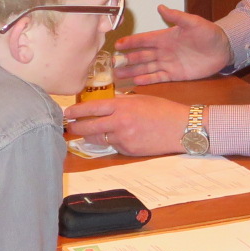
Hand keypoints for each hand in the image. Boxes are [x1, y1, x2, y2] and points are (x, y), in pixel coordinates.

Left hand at [63, 95, 188, 155]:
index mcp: (122, 106)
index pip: (91, 108)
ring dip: (92, 136)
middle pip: (89, 127)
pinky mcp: (129, 151)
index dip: (76, 111)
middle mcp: (120, 122)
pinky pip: (114, 146)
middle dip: (76, 128)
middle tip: (70, 127)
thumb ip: (120, 102)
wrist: (181, 128)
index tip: (67, 112)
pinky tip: (118, 138)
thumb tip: (104, 106)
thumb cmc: (163, 110)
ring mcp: (124, 139)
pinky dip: (112, 143)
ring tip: (87, 133)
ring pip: (99, 139)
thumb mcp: (139, 99)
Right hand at [112, 5, 230, 85]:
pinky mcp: (175, 75)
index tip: (117, 44)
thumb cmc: (209, 33)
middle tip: (111, 64)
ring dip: (132, 71)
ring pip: (146, 68)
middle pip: (141, 56)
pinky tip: (136, 82)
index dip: (130, 42)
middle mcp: (163, 51)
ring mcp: (168, 64)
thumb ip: (176, 17)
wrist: (223, 49)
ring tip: (118, 75)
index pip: (144, 40)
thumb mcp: (193, 22)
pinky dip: (147, 80)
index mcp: (165, 37)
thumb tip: (160, 7)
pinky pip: (158, 78)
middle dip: (126, 59)